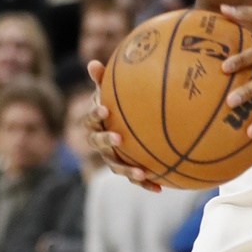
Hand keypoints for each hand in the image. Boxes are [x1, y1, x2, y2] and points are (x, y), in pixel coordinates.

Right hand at [84, 60, 161, 192]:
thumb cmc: (118, 103)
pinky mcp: (127, 168)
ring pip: (116, 166)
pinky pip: (135, 178)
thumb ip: (104, 79)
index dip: (95, 114)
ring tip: (140, 172)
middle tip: (119, 139)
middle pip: (99, 144)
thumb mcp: (111, 91)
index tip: (105, 109)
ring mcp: (112, 157)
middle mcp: (100, 143)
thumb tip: (93, 63)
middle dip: (107, 142)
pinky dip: (146, 184)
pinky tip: (160, 188)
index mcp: (96, 122)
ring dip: (127, 170)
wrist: (125, 126)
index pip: (91, 118)